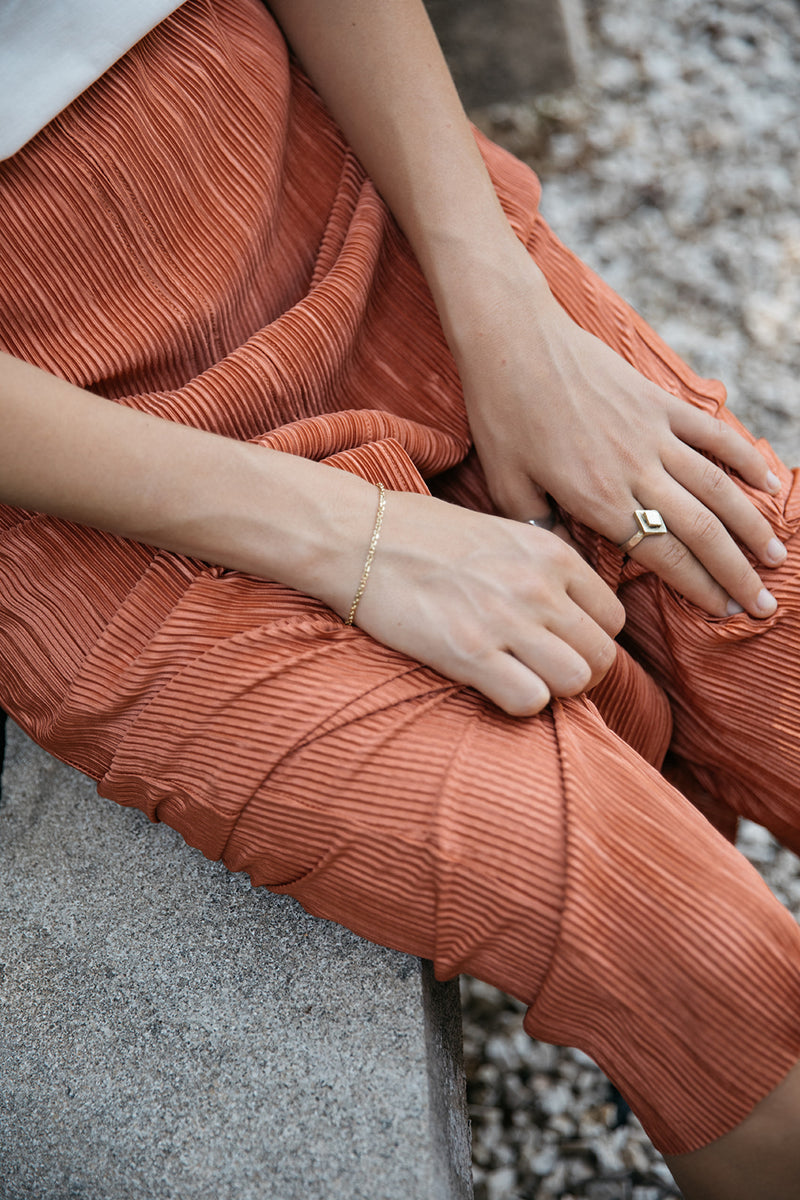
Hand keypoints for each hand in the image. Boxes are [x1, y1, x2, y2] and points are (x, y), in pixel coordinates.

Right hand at [350, 489, 623, 715]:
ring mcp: (506, 620)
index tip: (559, 644)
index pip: (612, 617)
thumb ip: (538, 567)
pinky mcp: (469, 652)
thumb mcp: (498, 533)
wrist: (358, 535)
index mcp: (551, 553)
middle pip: (602, 655)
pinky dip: (519, 703)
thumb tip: (563, 607)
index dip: (589, 639)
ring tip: (520, 681)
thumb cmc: (421, 535)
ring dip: (554, 691)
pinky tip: (493, 687)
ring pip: (577, 681)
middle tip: (541, 673)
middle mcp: (538, 586)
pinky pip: (531, 700)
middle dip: (578, 673)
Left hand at [453, 252, 784, 619]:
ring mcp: (652, 433)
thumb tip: (569, 562)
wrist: (512, 340)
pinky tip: (768, 482)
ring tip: (776, 556)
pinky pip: (712, 434)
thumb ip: (544, 527)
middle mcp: (635, 471)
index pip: (664, 556)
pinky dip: (743, 458)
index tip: (725, 611)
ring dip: (751, 525)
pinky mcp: (658, 401)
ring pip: (717, 488)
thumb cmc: (502, 415)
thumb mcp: (508, 485)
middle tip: (763, 603)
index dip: (700, 587)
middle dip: (737, 571)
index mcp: (598, 500)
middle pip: (702, 530)